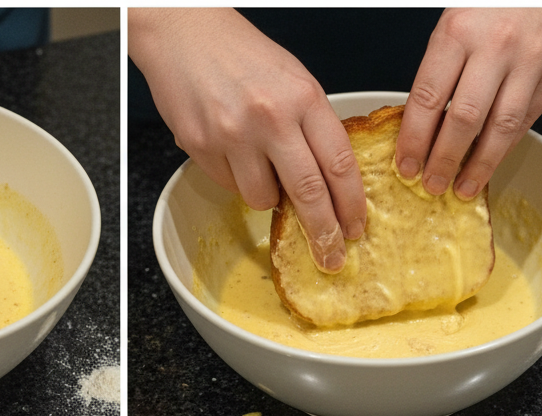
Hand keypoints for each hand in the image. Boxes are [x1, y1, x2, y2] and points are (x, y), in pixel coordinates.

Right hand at [129, 8, 365, 272]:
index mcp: (302, 97)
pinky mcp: (202, 148)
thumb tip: (323, 181)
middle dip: (323, 231)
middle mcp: (270, 118)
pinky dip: (235, 178)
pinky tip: (230, 150)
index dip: (351, 203)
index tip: (355, 227)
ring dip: (267, 195)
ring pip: (262, 198)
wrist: (185, 33)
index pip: (338, 163)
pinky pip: (229, 186)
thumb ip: (310, 126)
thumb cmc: (241, 55)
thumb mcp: (292, 80)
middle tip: (331, 256)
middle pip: (309, 192)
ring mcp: (233, 136)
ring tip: (258, 165)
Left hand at [396, 7, 541, 197]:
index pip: (428, 100)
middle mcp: (497, 45)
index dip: (414, 141)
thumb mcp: (453, 25)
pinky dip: (504, 148)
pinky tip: (489, 163)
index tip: (406, 167)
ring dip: (479, 166)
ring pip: (501, 128)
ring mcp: (532, 59)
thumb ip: (438, 73)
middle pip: (464, 120)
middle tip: (432, 185)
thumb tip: (419, 130)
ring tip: (462, 187)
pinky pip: (526, 120)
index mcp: (459, 32)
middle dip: (444, 161)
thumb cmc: (493, 1)